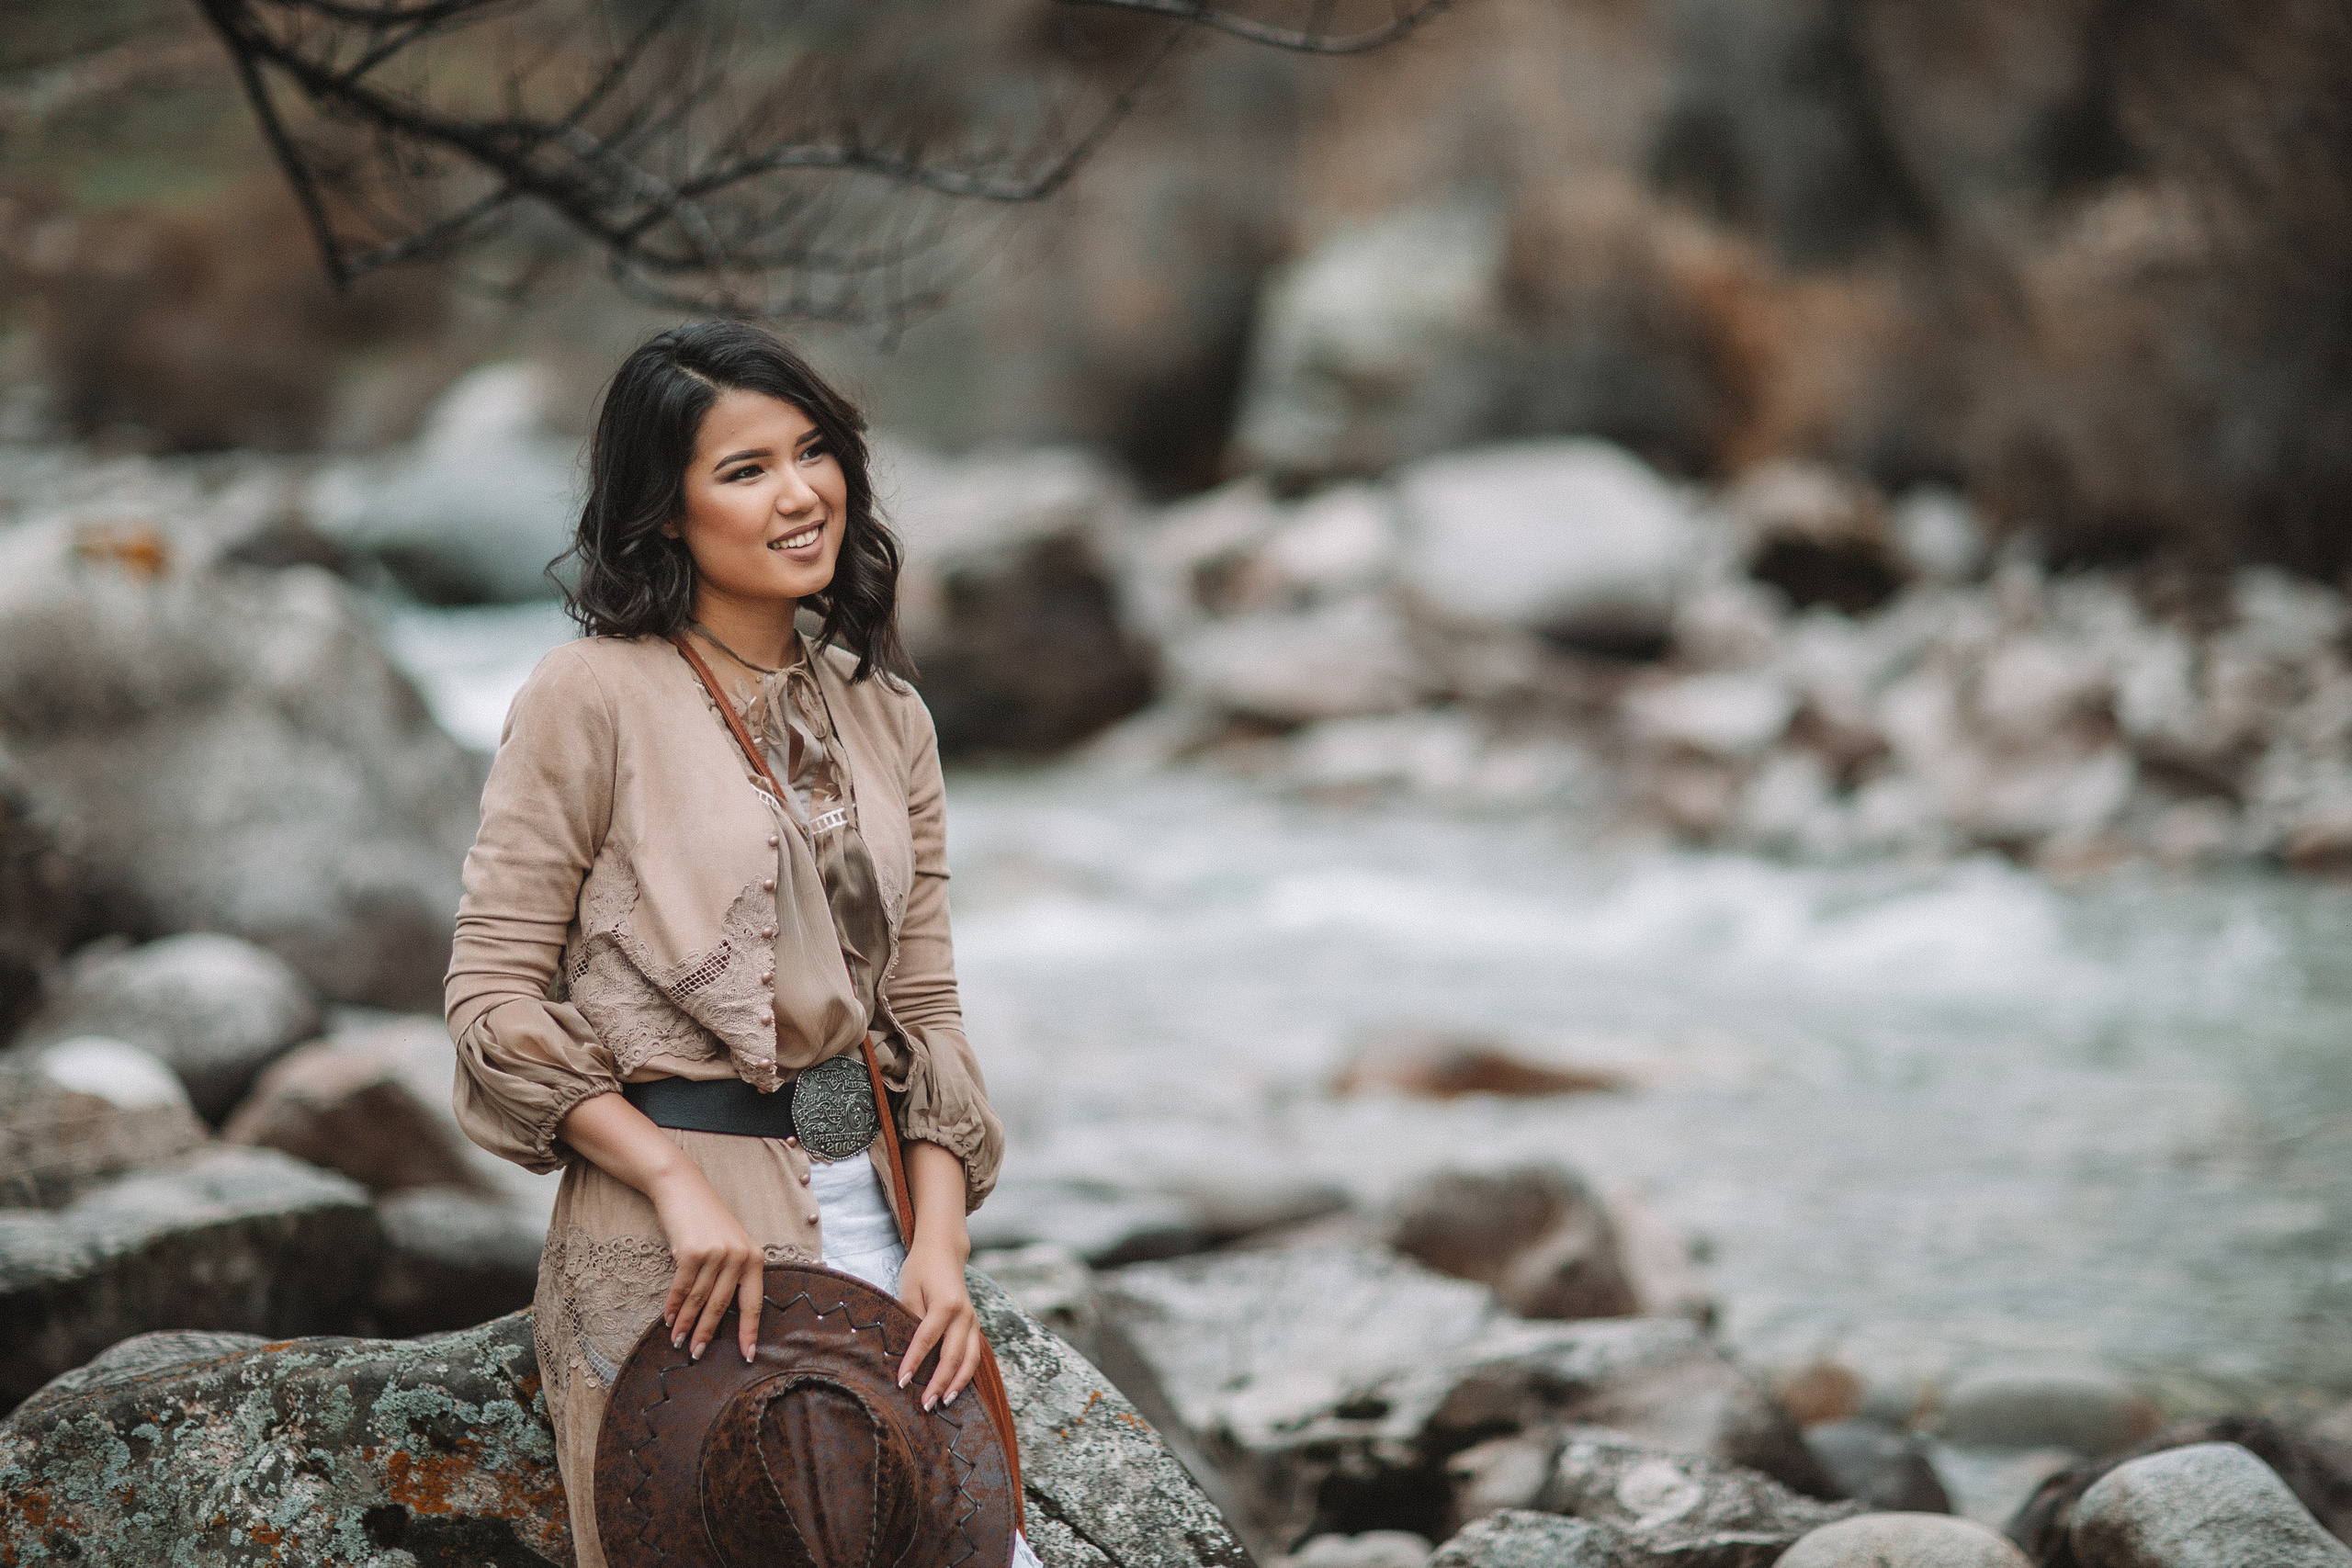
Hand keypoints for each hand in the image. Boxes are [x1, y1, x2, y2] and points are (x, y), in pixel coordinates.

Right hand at [649, 1164, 765, 1364]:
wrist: (684, 1189)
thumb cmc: (706, 1222)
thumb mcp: (730, 1245)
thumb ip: (733, 1274)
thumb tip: (722, 1315)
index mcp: (754, 1257)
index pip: (754, 1302)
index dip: (750, 1331)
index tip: (747, 1356)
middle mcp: (739, 1256)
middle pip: (722, 1305)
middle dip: (708, 1333)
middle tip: (698, 1355)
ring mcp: (716, 1254)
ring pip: (700, 1299)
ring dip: (687, 1324)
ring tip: (679, 1342)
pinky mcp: (693, 1252)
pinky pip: (682, 1288)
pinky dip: (674, 1306)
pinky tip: (669, 1320)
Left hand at [895, 1139, 978, 1410]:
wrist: (945, 1250)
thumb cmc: (921, 1268)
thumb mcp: (909, 1289)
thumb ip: (911, 1318)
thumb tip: (908, 1349)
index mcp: (945, 1304)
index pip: (927, 1340)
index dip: (914, 1362)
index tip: (902, 1382)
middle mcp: (963, 1314)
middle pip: (952, 1355)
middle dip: (939, 1382)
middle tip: (926, 1404)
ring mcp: (972, 1320)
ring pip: (970, 1358)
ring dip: (958, 1382)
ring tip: (946, 1402)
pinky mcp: (973, 1324)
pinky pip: (973, 1352)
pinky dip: (966, 1372)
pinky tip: (956, 1387)